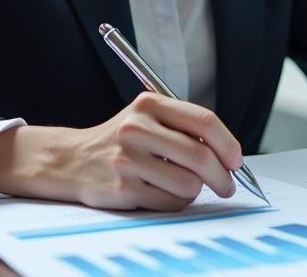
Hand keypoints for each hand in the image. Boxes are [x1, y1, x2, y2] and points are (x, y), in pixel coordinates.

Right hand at [0, 93, 242, 210]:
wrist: (71, 159)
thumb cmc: (121, 140)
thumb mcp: (148, 117)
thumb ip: (184, 127)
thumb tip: (229, 156)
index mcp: (149, 103)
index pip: (203, 121)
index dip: (228, 143)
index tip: (236, 160)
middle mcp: (137, 128)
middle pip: (200, 156)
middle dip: (221, 176)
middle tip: (226, 184)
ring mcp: (127, 159)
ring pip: (188, 184)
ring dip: (194, 191)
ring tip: (184, 186)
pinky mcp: (122, 189)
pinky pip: (170, 202)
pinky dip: (175, 201)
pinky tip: (162, 192)